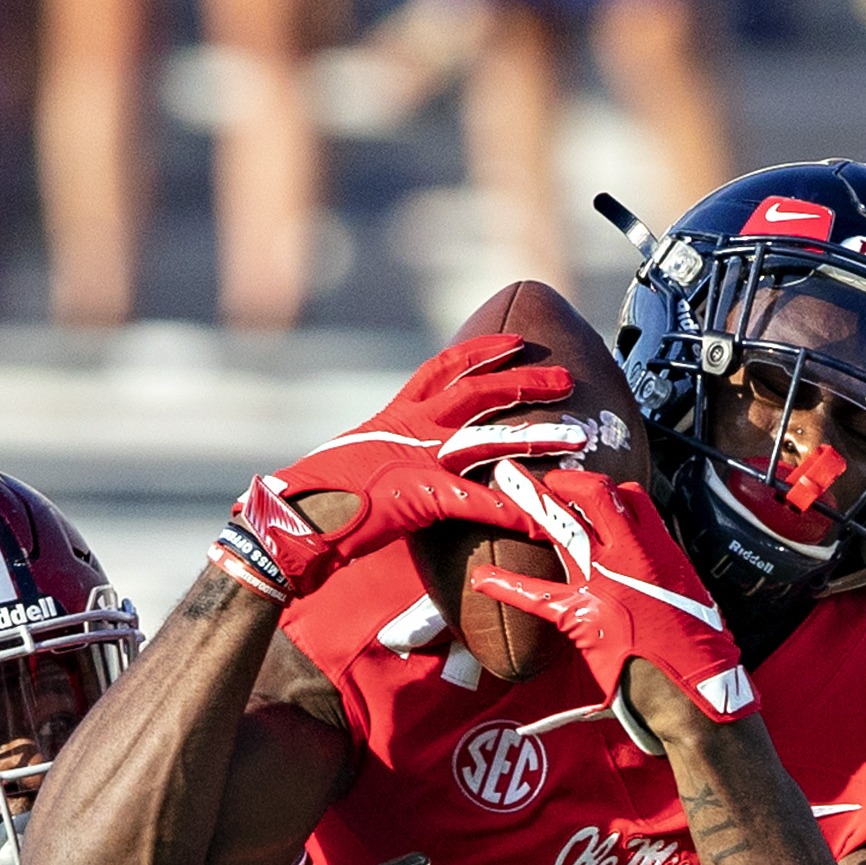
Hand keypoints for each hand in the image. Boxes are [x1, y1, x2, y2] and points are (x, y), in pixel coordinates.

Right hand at [208, 337, 588, 602]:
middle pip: (478, 392)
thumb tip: (403, 468)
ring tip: (577, 436)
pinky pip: (478, 502)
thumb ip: (391, 458)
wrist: (288, 523)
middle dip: (524, 382)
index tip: (515, 342)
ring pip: (489, 439)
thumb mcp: (360, 466)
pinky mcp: (418, 497)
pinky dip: (512, 510)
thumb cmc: (316, 501)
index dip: (482, 352)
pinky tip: (542, 518)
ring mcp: (415, 460)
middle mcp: (409, 428)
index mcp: (394, 416)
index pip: (443, 369)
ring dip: (536, 436)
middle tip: (565, 379)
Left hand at [462, 463, 758, 731]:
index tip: (587, 490)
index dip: (606, 490)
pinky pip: (536, 594)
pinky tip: (481, 579)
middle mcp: (632, 554)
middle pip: (593, 496)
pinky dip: (505, 584)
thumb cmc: (699, 651)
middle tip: (535, 475)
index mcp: (660, 549)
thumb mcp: (691, 597)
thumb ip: (665, 577)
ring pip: (564, 526)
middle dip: (560, 480)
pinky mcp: (582, 615)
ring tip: (503, 481)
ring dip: (531, 501)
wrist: (691, 688)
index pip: (631, 498)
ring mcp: (604, 580)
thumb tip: (655, 579)